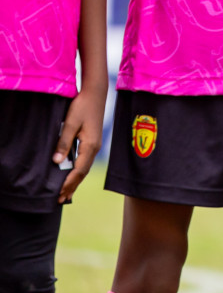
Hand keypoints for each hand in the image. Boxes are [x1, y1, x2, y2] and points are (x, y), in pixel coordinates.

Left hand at [53, 82, 105, 201]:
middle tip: (61, 200)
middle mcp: (95, 147)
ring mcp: (95, 144)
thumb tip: (56, 161)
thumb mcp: (70, 123)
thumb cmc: (82, 106)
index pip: (79, 170)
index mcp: (90, 145)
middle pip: (83, 172)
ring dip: (75, 180)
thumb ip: (64, 142)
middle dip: (72, 186)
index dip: (68, 183)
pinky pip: (85, 161)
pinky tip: (73, 174)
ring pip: (85, 167)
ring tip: (66, 192)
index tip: (59, 194)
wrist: (96, 92)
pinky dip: (78, 171)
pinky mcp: (93, 141)